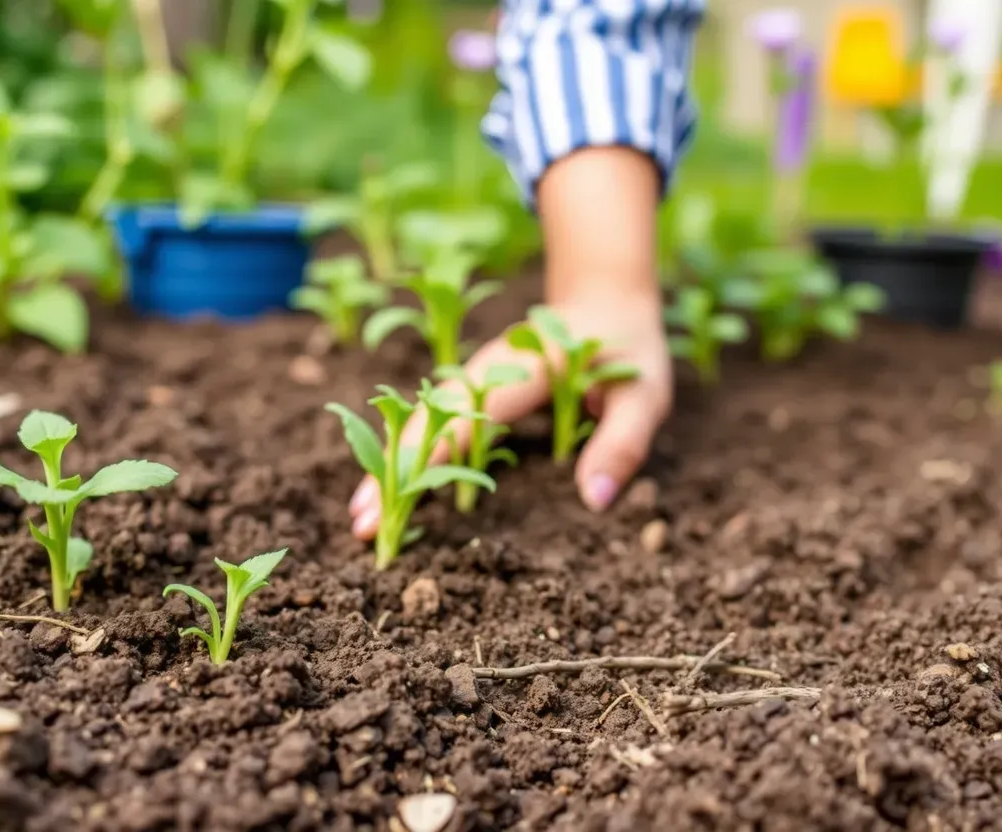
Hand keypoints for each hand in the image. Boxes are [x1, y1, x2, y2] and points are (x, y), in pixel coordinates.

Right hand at [347, 291, 671, 538]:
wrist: (604, 297)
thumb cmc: (626, 347)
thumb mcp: (644, 394)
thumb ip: (624, 443)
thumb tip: (595, 501)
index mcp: (521, 369)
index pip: (462, 421)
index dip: (423, 461)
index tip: (390, 498)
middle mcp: (485, 370)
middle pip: (424, 420)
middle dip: (388, 468)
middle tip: (358, 524)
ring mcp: (472, 377)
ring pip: (420, 419)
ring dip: (390, 461)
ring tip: (361, 513)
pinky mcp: (471, 388)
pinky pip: (432, 420)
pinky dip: (408, 451)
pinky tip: (394, 484)